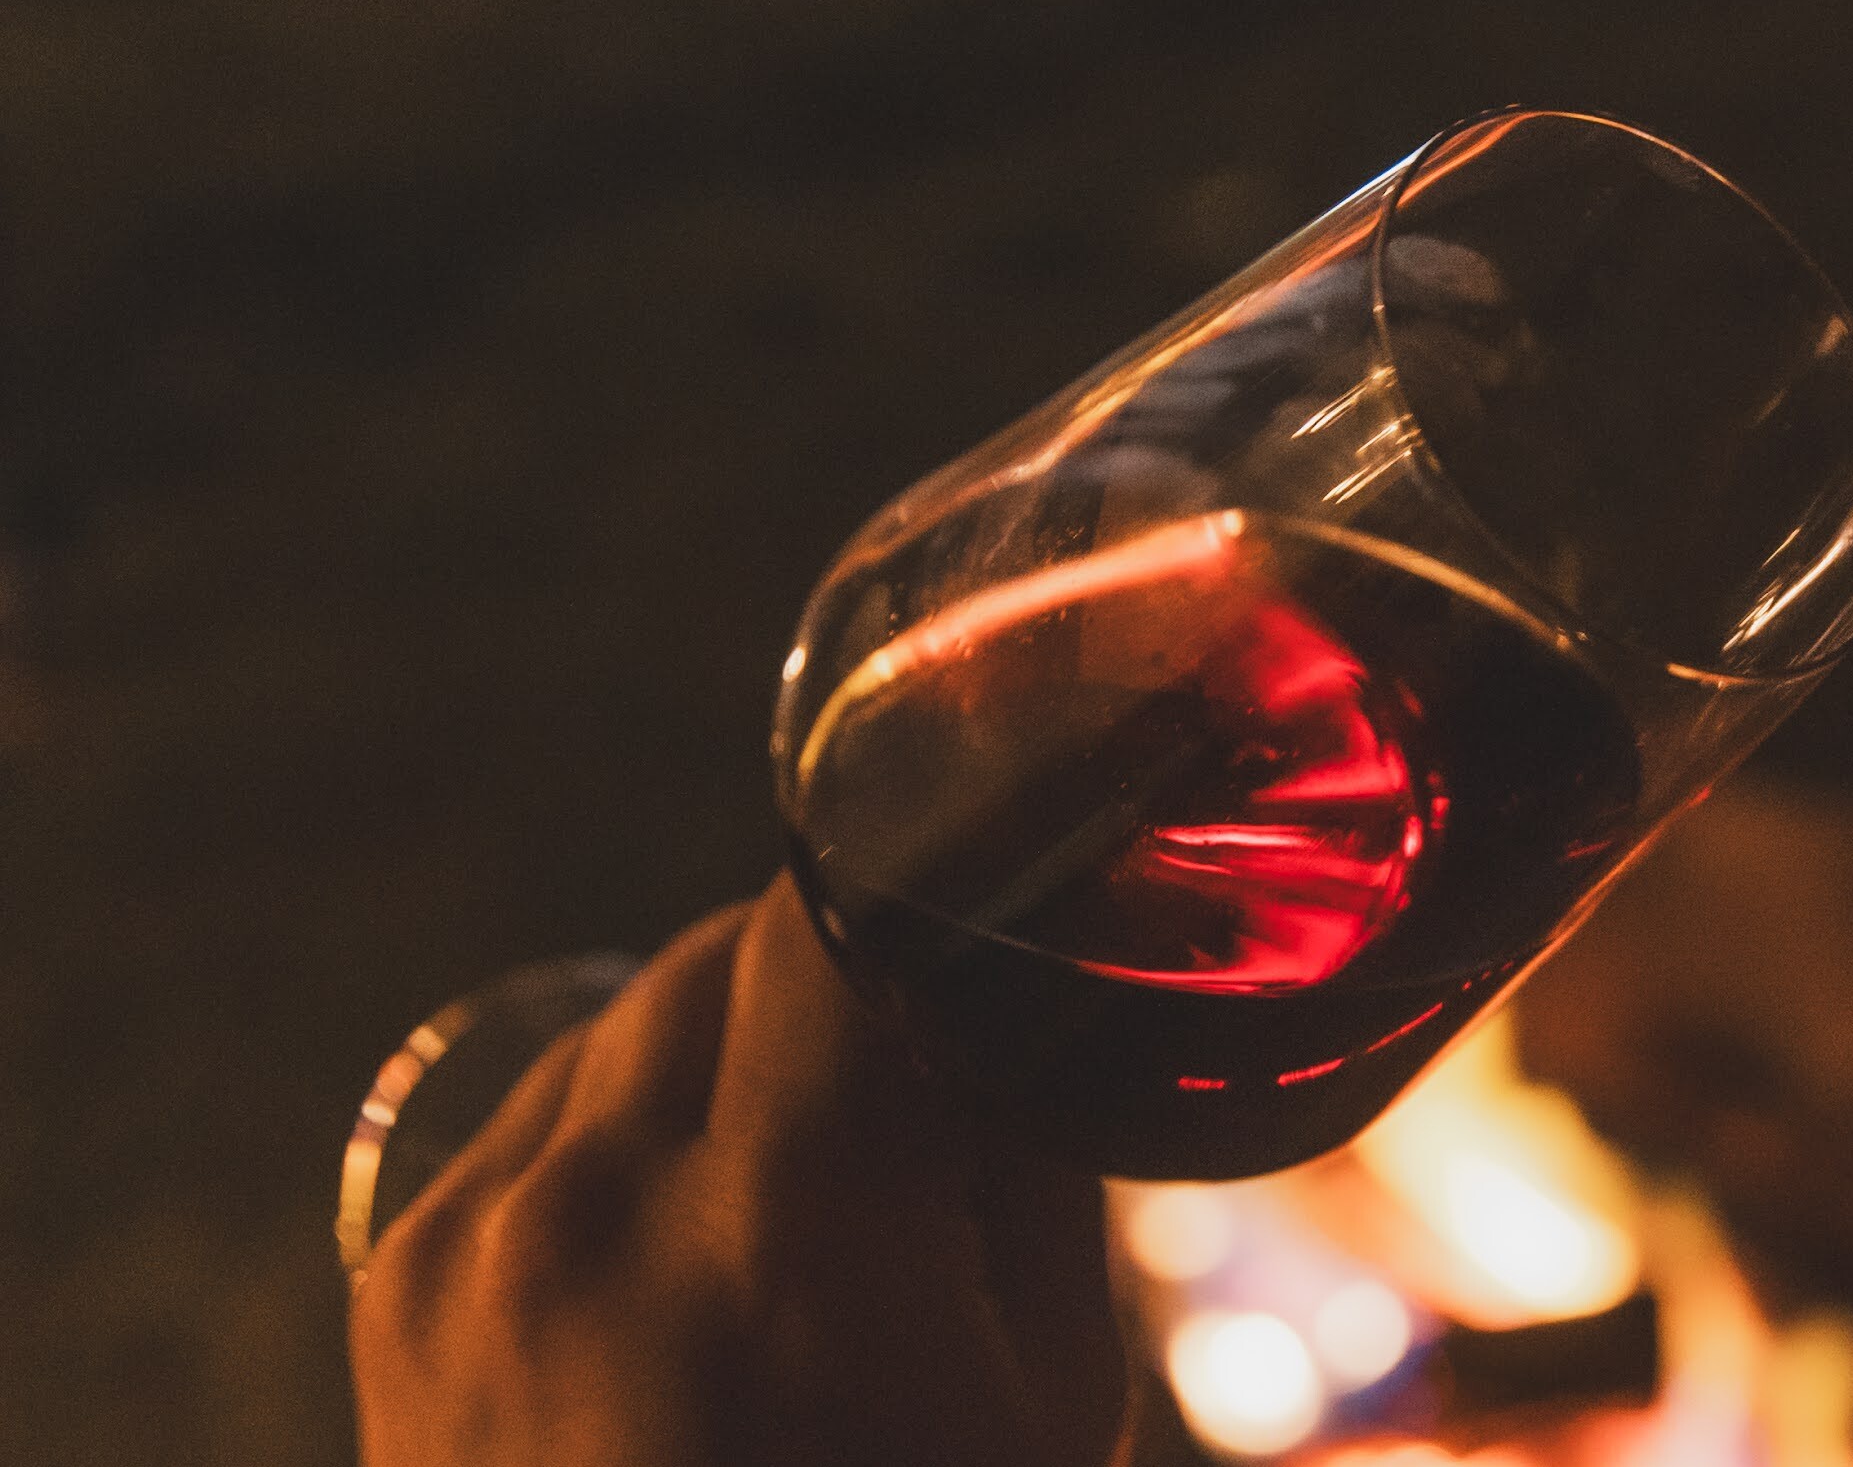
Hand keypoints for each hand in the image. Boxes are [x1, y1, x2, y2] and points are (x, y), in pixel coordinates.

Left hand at [351, 885, 1125, 1466]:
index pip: (837, 913)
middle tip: (924, 1069)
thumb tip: (1023, 986)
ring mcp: (470, 1247)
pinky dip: (635, 1124)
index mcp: (779, 1229)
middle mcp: (596, 1210)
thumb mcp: (1039, 1396)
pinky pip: (547, 1108)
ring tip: (808, 1183)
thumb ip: (1031, 1158)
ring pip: (639, 1008)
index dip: (929, 877)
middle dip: (845, 977)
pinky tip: (698, 1236)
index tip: (1000, 870)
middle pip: (738, 943)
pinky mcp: (398, 1286)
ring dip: (737, 1041)